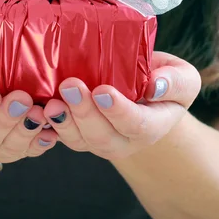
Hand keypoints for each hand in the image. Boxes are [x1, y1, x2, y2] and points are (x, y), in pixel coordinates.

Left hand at [43, 52, 200, 159]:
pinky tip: (36, 110)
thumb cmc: (164, 82)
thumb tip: (155, 85)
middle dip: (84, 112)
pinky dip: (48, 126)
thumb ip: (174, 81)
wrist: (146, 95)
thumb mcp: (182, 77)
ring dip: (63, 122)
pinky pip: (62, 136)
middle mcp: (124, 140)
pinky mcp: (79, 134)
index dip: (118, 111)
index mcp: (152, 126)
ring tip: (50, 103)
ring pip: (79, 140)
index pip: (136, 124)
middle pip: (103, 135)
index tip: (102, 91)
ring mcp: (99, 140)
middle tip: (70, 86)